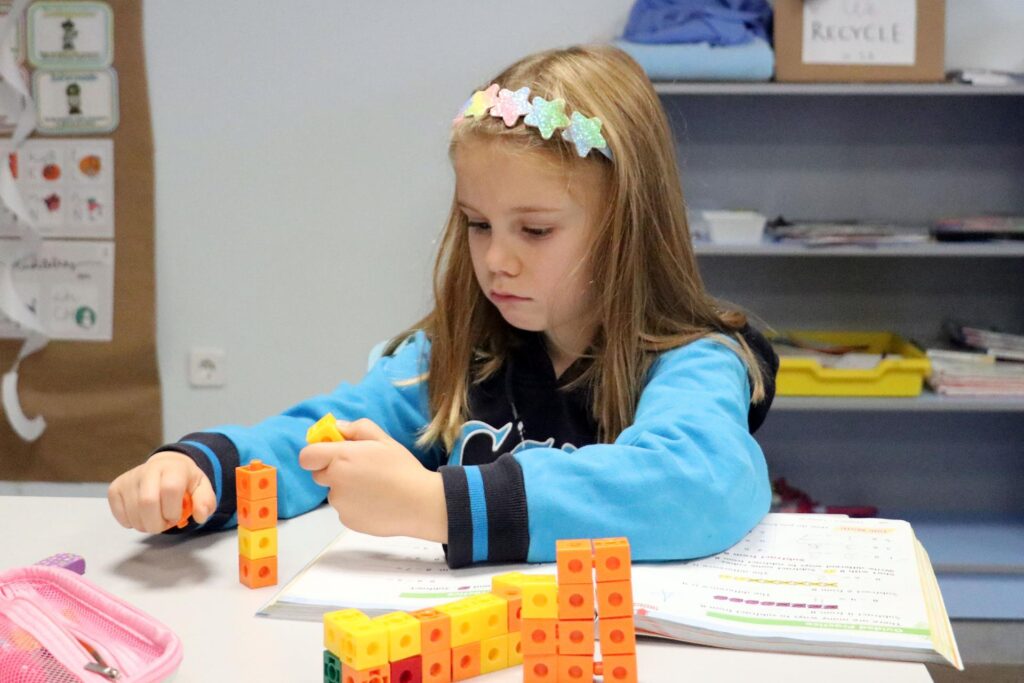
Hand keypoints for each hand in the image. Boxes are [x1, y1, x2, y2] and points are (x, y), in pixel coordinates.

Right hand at [108, 451, 215, 532]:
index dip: (173, 511)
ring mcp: (129, 478)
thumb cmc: (184, 481)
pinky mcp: (115, 488)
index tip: (176, 516)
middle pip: (147, 502)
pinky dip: (131, 523)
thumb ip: (206, 502)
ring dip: (145, 526)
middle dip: (157, 523)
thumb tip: (200, 516)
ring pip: (133, 512)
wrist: (165, 467)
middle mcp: (148, 469)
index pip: (170, 490)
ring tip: (155, 519)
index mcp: (173, 468)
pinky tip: (142, 516)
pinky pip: (119, 514)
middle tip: (164, 524)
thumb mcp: (202, 488)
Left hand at [299, 418, 446, 541]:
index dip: (316, 453)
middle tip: (360, 470)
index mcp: (342, 458)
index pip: (307, 456)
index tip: (330, 452)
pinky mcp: (347, 521)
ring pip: (335, 493)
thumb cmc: (403, 469)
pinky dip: (356, 506)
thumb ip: (357, 429)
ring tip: (375, 488)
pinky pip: (345, 509)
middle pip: (319, 475)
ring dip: (347, 490)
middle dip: (334, 471)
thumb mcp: (384, 440)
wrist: (420, 504)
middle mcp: (335, 481)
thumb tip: (337, 428)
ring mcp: (340, 504)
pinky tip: (377, 502)